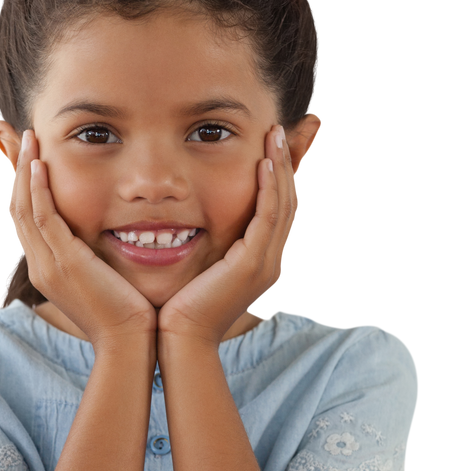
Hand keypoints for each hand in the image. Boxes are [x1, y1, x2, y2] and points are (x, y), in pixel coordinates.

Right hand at [6, 130, 157, 352]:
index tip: (31, 159)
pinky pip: (42, 216)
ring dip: (25, 170)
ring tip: (30, 140)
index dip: (25, 188)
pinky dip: (38, 188)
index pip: (26, 221)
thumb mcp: (105, 281)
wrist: (130, 343)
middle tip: (24, 139)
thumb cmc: (128, 316)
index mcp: (47, 270)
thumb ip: (98, 259)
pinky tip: (41, 164)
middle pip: (15, 210)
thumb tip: (107, 241)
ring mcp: (47, 264)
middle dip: (17, 172)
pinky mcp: (63, 262)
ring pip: (23, 208)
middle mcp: (39, 266)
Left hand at [157, 125, 300, 346]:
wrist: (181, 339)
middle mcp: (272, 263)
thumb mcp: (201, 271)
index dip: (278, 178)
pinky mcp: (253, 264)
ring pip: (284, 205)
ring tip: (274, 136)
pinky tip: (263, 163)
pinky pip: (267, 216)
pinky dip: (268, 188)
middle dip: (285, 165)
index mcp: (262, 264)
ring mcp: (266, 264)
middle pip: (289, 203)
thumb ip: (208, 249)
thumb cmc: (181, 309)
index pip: (279, 213)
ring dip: (280, 167)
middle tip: (278, 131)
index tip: (270, 148)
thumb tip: (194, 225)